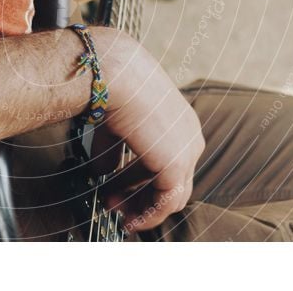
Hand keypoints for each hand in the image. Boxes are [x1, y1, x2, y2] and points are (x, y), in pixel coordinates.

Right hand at [91, 29, 204, 232]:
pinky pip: (166, 202)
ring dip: (141, 206)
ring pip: (172, 195)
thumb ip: (113, 151)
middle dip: (141, 195)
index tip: (118, 191)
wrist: (116, 74)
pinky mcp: (177, 164)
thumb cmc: (113, 86)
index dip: (141, 180)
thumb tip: (102, 172)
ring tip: (114, 210)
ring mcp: (187, 151)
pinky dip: (148, 215)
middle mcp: (190, 137)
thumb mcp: (115, 125)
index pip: (169, 161)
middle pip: (174, 181)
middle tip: (114, 205)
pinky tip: (128, 219)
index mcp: (180, 122)